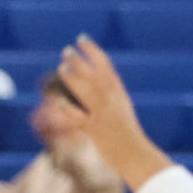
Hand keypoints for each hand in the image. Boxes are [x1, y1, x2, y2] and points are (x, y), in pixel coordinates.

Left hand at [57, 36, 171, 187]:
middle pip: (94, 74)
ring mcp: (103, 114)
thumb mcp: (122, 108)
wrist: (136, 154)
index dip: (92, 50)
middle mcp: (111, 100)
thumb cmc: (128, 133)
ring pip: (86, 91)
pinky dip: (67, 109)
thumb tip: (101, 79)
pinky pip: (79, 117)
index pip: (105, 65)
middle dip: (80, 60)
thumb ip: (110, 93)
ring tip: (62, 67)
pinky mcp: (94, 130)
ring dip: (73, 77)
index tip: (81, 38)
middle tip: (66, 50)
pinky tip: (57, 102)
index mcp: (119, 93)